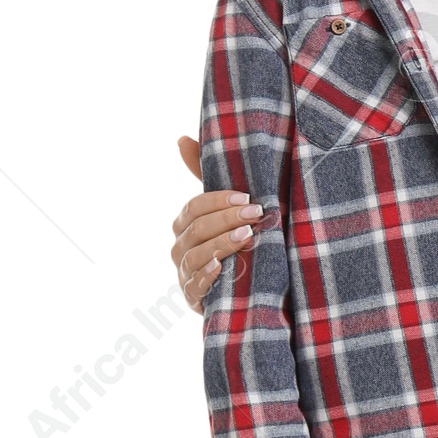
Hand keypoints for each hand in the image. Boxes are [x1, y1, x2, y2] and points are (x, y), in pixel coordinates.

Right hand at [171, 134, 261, 310]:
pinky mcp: (195, 299)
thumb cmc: (238, 240)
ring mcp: (185, 275)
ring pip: (194, 256)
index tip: (247, 197)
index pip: (193, 207)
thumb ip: (205, 175)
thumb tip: (181, 138)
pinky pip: (194, 287)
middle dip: (225, 219)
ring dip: (221, 244)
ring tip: (247, 236)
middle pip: (195, 230)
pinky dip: (206, 276)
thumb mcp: (227, 209)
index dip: (218, 201)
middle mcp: (180, 249)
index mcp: (185, 225)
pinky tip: (221, 266)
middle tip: (256, 214)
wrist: (253, 287)